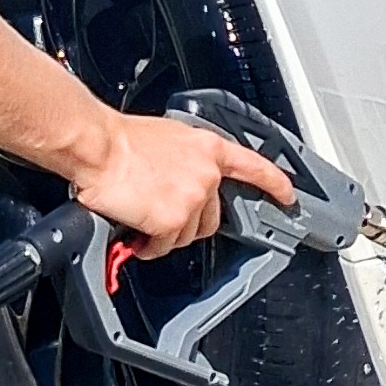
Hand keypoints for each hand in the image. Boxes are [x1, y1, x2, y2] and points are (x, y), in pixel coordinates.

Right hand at [76, 109, 293, 258]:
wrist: (98, 147)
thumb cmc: (120, 139)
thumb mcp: (166, 138)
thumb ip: (185, 160)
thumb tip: (182, 178)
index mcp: (207, 148)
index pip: (254, 166)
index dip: (274, 184)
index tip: (288, 196)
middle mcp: (206, 174)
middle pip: (212, 218)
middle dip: (188, 222)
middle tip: (159, 213)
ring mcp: (193, 199)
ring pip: (186, 235)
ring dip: (164, 234)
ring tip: (140, 215)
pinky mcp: (173, 220)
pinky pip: (163, 246)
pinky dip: (148, 244)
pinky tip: (135, 228)